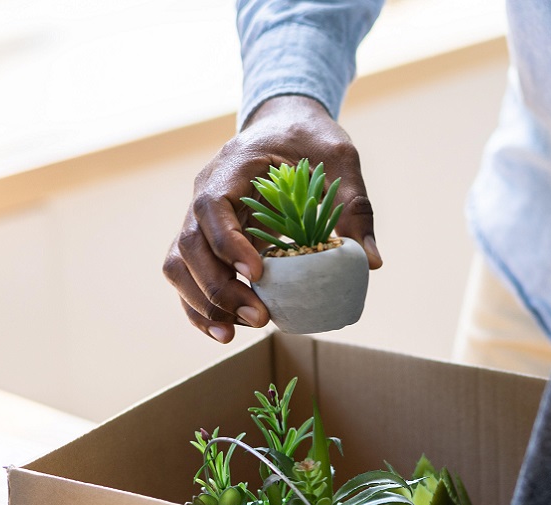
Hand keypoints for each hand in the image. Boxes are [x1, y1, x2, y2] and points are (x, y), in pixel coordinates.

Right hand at [163, 95, 381, 342]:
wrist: (286, 125)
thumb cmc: (311, 139)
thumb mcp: (340, 160)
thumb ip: (353, 206)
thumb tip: (371, 262)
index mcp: (233, 166)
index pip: (212, 205)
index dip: (229, 242)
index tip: (259, 273)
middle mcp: (205, 191)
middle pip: (190, 243)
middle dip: (219, 286)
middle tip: (259, 317)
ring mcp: (200, 217)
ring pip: (179, 263)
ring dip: (202, 302)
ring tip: (235, 332)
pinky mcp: (207, 240)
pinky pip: (188, 274)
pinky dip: (200, 305)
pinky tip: (225, 332)